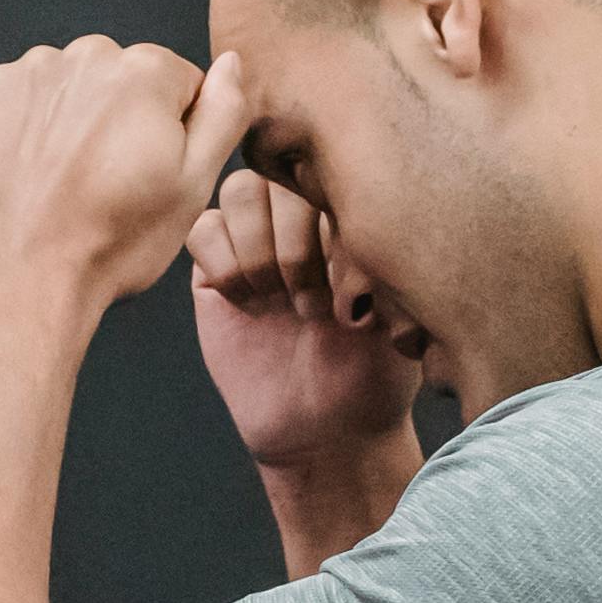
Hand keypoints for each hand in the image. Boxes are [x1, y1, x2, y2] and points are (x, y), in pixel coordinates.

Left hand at [0, 37, 256, 318]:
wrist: (17, 281)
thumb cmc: (110, 244)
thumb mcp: (193, 187)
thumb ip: (223, 113)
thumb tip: (231, 62)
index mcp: (147, 71)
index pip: (182, 85)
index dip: (175, 135)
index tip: (149, 176)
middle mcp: (87, 54)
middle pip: (125, 80)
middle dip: (125, 120)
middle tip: (109, 185)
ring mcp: (33, 72)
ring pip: (76, 87)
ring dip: (78, 121)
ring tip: (68, 183)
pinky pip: (30, 98)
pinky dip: (34, 126)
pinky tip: (34, 173)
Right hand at [183, 165, 427, 472]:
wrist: (328, 431)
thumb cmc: (373, 373)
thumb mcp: (399, 307)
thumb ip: (379, 250)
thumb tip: (343, 216)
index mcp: (354, 214)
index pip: (334, 170)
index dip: (333, 225)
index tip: (349, 293)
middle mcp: (304, 219)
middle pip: (281, 172)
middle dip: (296, 241)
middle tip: (311, 304)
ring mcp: (257, 241)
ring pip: (240, 190)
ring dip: (260, 247)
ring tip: (278, 300)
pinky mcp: (213, 272)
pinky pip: (202, 229)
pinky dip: (223, 261)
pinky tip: (246, 301)